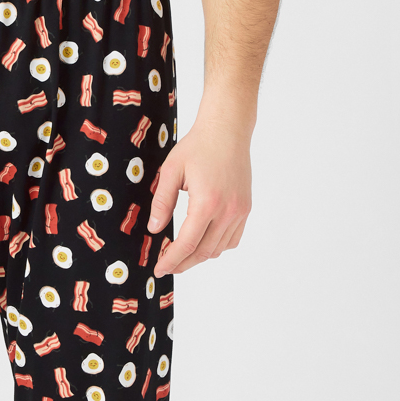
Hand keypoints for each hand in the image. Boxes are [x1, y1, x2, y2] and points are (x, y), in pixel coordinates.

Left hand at [147, 109, 251, 277]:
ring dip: (200, 256)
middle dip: (183, 263)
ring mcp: (240, 211)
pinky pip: (232, 239)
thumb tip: (154, 229)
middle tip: (167, 266)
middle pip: (204, 251)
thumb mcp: (171, 171)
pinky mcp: (245, 208)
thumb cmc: (198, 146)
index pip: (187, 244)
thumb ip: (162, 203)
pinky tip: (203, 242)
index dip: (171, 260)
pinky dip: (217, 246)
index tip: (159, 269)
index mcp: (207, 203)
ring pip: (219, 248)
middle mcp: (227, 211)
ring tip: (182, 255)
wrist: (227, 131)